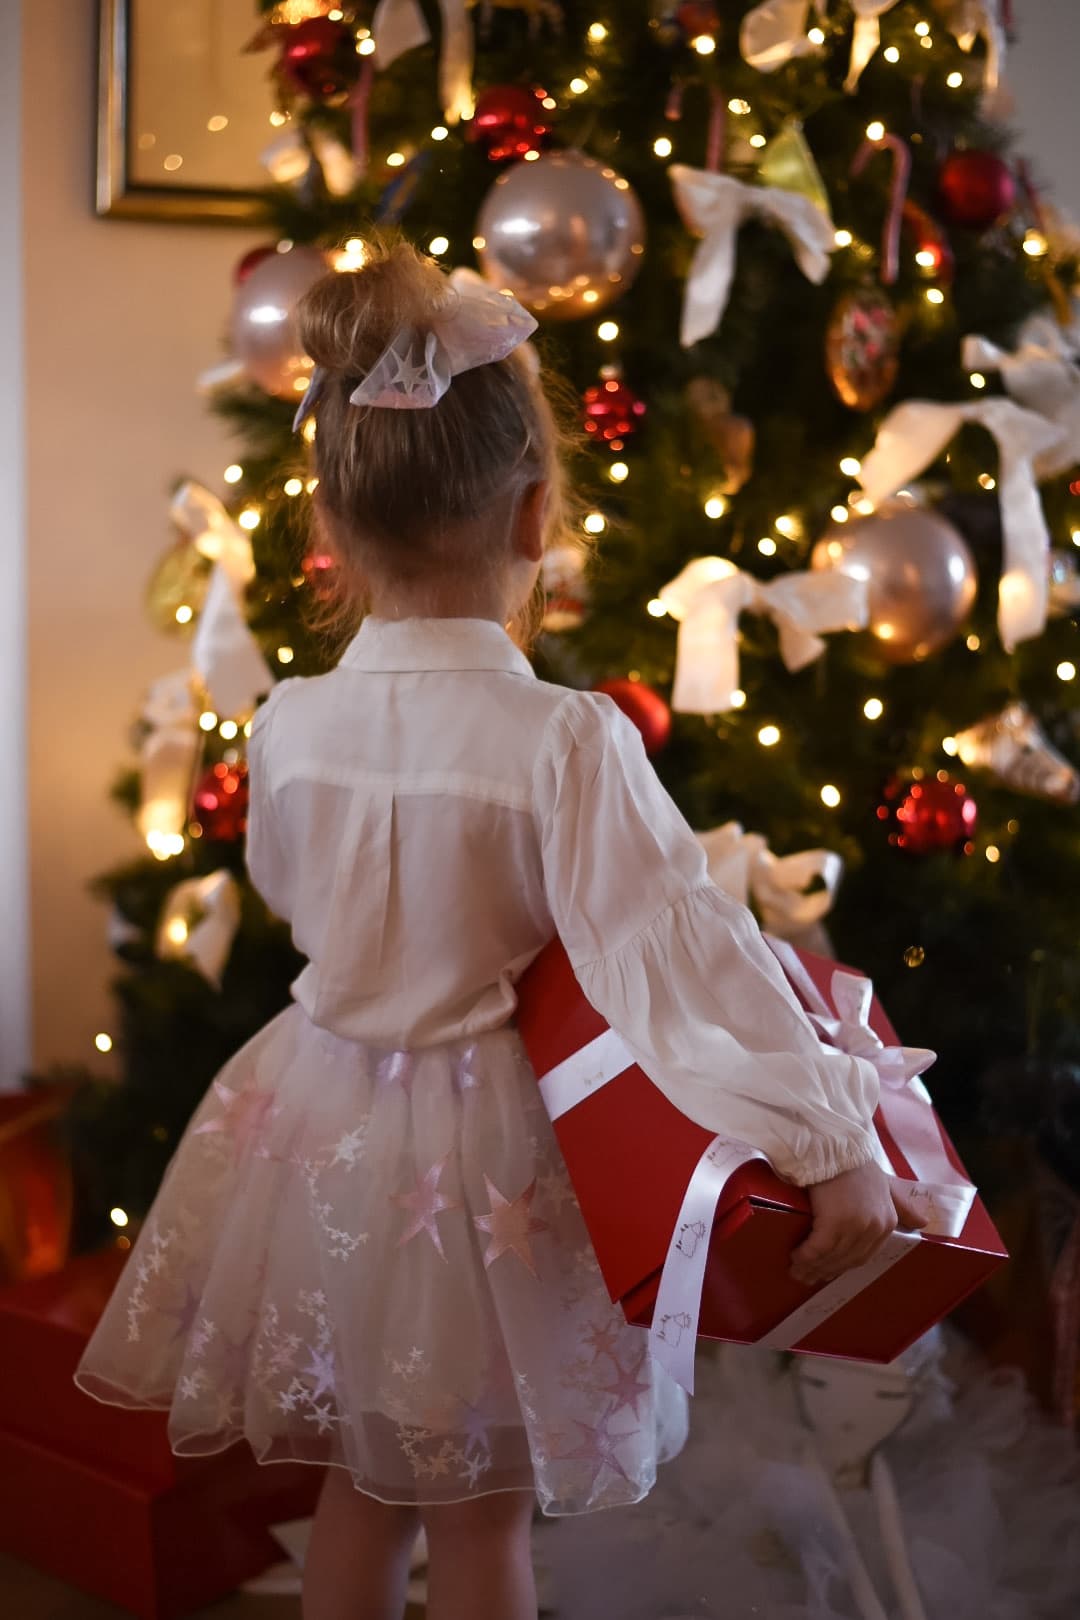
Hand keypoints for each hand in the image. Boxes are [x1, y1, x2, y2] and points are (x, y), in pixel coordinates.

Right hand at [789, 1160, 928, 1287]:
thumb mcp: (886, 1185)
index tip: (827, 1271)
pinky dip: (805, 1256)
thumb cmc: (856, 1164)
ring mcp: (855, 1228)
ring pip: (831, 1257)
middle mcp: (874, 1229)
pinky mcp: (833, 1224)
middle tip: (807, 1277)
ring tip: (796, 1271)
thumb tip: (923, 1222)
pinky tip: (795, 1257)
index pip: (863, 1256)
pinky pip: (817, 1249)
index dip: (842, 1266)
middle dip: (825, 1271)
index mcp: (887, 1223)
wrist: (836, 1147)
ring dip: (812, 1267)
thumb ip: (902, 1205)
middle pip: (846, 1260)